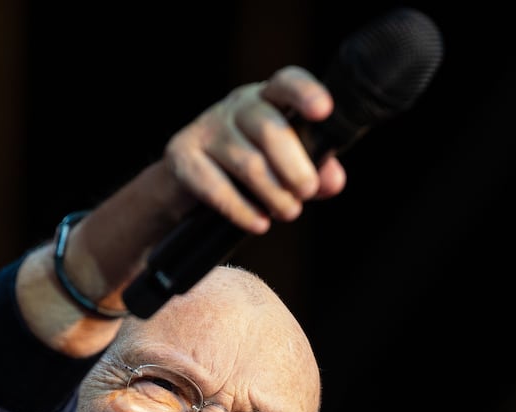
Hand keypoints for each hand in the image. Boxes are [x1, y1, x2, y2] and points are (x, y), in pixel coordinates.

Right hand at [163, 65, 347, 234]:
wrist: (188, 188)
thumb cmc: (247, 172)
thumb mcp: (285, 168)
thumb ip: (314, 170)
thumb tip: (334, 180)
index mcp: (267, 99)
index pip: (286, 83)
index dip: (304, 94)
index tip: (323, 111)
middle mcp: (235, 107)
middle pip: (270, 129)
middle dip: (295, 167)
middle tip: (306, 191)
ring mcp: (205, 129)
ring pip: (248, 163)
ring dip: (274, 194)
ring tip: (287, 211)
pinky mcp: (182, 156)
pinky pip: (217, 188)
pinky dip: (243, 211)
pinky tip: (259, 223)